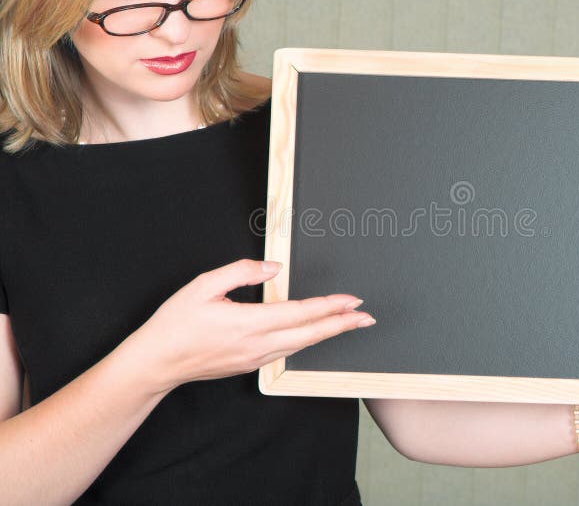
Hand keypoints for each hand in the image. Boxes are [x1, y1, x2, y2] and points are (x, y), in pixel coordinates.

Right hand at [127, 259, 373, 393]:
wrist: (157, 363)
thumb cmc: (175, 324)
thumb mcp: (203, 286)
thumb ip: (242, 272)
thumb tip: (274, 268)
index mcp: (248, 323)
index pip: (300, 314)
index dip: (329, 307)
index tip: (352, 300)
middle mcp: (257, 345)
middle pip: (310, 335)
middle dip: (342, 325)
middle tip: (367, 317)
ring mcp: (255, 359)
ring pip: (301, 346)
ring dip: (328, 333)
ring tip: (349, 323)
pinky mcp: (250, 365)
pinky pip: (286, 351)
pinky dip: (307, 341)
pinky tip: (314, 333)